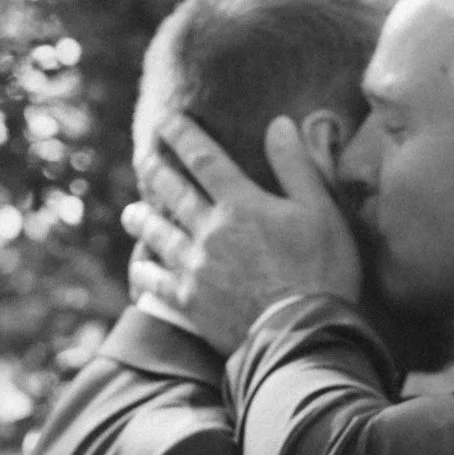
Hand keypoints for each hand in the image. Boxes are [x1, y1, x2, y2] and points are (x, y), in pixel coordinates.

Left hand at [125, 114, 362, 353]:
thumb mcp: (322, 211)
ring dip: (142, 219)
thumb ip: (296, 166)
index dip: (183, 135)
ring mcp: (195, 267)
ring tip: (131, 211)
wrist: (302, 334)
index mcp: (241, 204)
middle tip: (141, 157)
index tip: (168, 120)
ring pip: (157, 235)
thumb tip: (279, 123)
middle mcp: (209, 230)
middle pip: (172, 192)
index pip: (204, 158)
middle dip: (153, 170)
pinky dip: (145, 272)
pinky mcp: (190, 302)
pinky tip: (139, 268)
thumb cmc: (322, 270)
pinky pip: (156, 283)